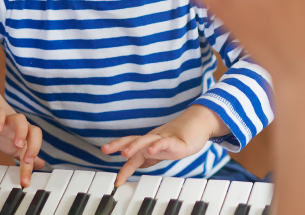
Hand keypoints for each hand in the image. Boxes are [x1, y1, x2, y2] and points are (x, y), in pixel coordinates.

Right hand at [0, 104, 43, 186]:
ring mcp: (9, 119)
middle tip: (27, 160)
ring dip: (21, 132)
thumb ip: (27, 157)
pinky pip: (0, 113)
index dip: (31, 166)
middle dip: (34, 146)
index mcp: (28, 136)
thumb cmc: (5, 132)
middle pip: (35, 131)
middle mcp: (22, 126)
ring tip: (17, 144)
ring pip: (20, 119)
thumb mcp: (16, 148)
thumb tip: (40, 165)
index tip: (25, 181)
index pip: (34, 150)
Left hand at [102, 105, 224, 185]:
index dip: (124, 168)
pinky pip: (165, 142)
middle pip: (133, 140)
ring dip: (134, 146)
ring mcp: (164, 139)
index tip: (117, 181)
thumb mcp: (162, 149)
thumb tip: (139, 163)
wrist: (199, 123)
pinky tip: (152, 150)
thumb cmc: (181, 137)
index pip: (132, 154)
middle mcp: (153, 140)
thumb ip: (151, 156)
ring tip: (124, 153)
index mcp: (149, 144)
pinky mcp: (177, 141)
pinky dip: (157, 145)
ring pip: (146, 141)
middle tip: (104, 149)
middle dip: (118, 145)